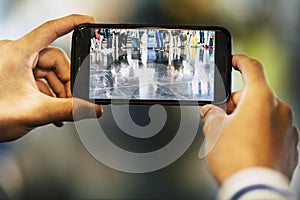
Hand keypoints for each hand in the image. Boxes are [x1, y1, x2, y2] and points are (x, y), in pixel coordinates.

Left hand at [0, 14, 101, 141]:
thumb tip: (92, 109)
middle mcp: (16, 55)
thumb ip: (68, 110)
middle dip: (66, 82)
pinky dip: (48, 94)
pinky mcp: (14, 77)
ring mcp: (15, 66)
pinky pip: (39, 80)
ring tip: (60, 111)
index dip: (72, 23)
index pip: (51, 30)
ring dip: (58, 92)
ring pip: (48, 73)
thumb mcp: (35, 111)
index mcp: (18, 53)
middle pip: (54, 61)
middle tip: (72, 100)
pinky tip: (52, 109)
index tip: (88, 22)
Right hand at [200, 55, 298, 183]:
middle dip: (235, 104)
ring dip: (247, 119)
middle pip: (253, 96)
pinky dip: (259, 133)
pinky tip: (247, 148)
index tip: (235, 61)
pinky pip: (272, 130)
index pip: (252, 69)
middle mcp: (279, 110)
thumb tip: (210, 112)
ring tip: (233, 138)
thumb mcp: (213, 131)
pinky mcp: (291, 145)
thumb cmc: (235, 159)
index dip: (240, 61)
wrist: (254, 190)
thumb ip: (211, 114)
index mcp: (261, 99)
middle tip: (221, 119)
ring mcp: (288, 128)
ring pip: (263, 114)